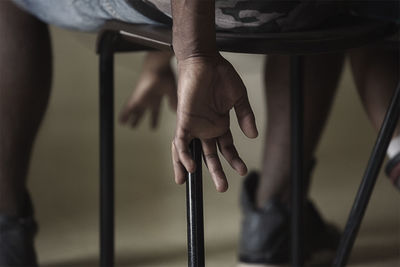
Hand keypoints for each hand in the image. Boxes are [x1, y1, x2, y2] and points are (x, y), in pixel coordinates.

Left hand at [119, 65, 176, 128]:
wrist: (157, 67)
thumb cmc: (165, 75)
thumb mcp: (172, 92)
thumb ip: (173, 102)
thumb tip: (175, 111)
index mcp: (157, 98)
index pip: (155, 111)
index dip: (154, 119)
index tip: (153, 126)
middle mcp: (148, 99)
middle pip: (142, 111)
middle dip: (138, 118)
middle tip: (133, 126)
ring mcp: (141, 98)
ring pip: (134, 110)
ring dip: (130, 118)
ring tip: (125, 124)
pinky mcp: (136, 97)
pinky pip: (128, 108)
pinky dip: (125, 115)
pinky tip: (121, 121)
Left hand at [172, 54, 257, 191]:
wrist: (204, 60)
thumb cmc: (220, 76)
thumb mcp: (239, 98)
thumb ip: (246, 116)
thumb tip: (253, 136)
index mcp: (219, 125)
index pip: (226, 148)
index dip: (234, 161)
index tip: (243, 171)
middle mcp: (206, 128)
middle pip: (210, 155)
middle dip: (216, 172)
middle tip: (223, 188)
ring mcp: (194, 125)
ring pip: (191, 152)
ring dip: (193, 167)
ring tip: (191, 183)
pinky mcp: (184, 120)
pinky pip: (180, 141)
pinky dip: (183, 154)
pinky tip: (190, 166)